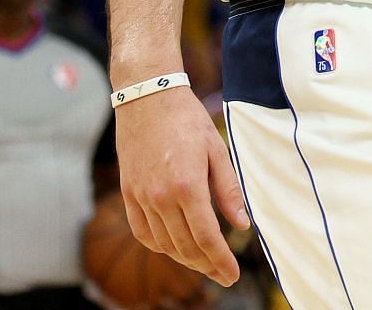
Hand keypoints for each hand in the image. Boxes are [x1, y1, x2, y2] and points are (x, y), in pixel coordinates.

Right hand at [115, 87, 248, 287]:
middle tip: (223, 274)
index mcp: (188, 186)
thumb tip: (242, 225)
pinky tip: (174, 247)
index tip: (232, 275)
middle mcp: (161, 197)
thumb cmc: (187, 119)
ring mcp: (141, 197)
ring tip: (203, 262)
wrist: (147, 96)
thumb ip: (228, 190)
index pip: (206, 238)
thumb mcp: (217, 149)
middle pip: (185, 247)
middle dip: (207, 265)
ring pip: (164, 244)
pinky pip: (142, 232)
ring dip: (185, 258)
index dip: (221, 261)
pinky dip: (159, 246)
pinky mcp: (129, 193)